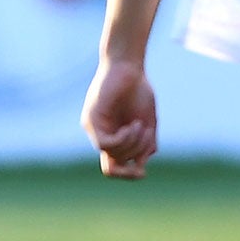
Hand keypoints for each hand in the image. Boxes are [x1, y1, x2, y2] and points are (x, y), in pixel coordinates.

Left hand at [82, 57, 157, 177]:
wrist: (129, 65)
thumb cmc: (139, 90)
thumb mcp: (148, 123)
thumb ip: (145, 144)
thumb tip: (140, 166)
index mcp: (114, 138)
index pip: (114, 168)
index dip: (128, 175)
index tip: (143, 171)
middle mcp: (101, 135)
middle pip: (111, 168)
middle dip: (132, 163)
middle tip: (147, 142)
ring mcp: (95, 128)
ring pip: (112, 155)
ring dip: (133, 145)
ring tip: (142, 127)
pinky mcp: (91, 119)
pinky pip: (106, 144)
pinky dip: (123, 139)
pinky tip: (133, 125)